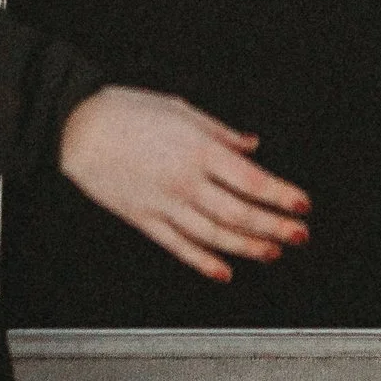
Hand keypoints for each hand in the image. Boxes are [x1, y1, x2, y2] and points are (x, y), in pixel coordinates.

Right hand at [58, 88, 311, 284]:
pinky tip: (223, 271)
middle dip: (275, 227)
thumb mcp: (182, 109)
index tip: (302, 205)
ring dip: (247, 248)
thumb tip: (252, 146)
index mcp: (199, 150)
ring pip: (215, 235)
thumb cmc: (128, 111)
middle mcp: (186, 181)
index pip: (252, 180)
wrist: (79, 127)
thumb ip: (221, 132)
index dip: (281, 196)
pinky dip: (204, 262)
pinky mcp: (144, 219)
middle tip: (299, 235)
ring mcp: (165, 204)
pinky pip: (179, 247)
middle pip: (240, 213)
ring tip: (272, 254)